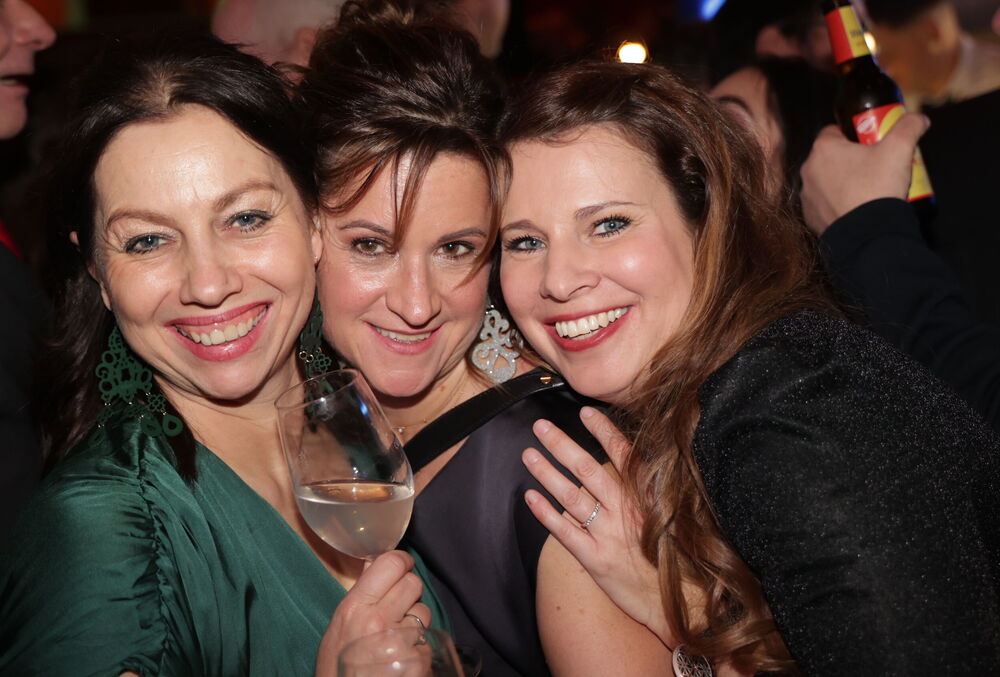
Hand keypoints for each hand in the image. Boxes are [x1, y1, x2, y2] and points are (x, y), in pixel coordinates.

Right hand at [314, 550, 430, 675]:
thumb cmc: (338, 667)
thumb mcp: (339, 626)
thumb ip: (360, 594)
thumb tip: (376, 562)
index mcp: (355, 607)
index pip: (391, 563)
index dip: (400, 562)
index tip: (400, 566)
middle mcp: (378, 620)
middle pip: (413, 583)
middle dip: (408, 591)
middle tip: (398, 605)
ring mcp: (401, 641)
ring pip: (424, 611)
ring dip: (416, 620)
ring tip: (397, 636)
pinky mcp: (418, 660)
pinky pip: (427, 639)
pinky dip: (419, 646)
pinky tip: (402, 657)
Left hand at [523, 407, 672, 645]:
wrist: (687, 602)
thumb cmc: (682, 558)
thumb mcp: (674, 515)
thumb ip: (652, 489)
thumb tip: (635, 464)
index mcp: (646, 495)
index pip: (622, 453)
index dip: (602, 430)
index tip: (585, 412)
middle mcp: (625, 510)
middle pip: (586, 468)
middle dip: (560, 444)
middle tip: (539, 426)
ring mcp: (608, 534)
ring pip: (570, 495)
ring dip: (546, 472)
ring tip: (528, 454)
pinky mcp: (596, 559)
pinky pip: (564, 531)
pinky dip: (545, 513)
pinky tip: (530, 496)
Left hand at [799, 113, 929, 234]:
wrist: (867, 234)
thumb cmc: (878, 187)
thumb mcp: (900, 149)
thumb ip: (910, 127)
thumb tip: (919, 119)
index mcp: (823, 149)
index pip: (835, 131)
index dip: (854, 133)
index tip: (871, 141)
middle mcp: (809, 170)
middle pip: (830, 156)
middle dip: (850, 158)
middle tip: (874, 165)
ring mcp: (808, 196)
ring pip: (826, 181)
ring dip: (842, 181)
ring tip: (867, 188)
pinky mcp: (811, 217)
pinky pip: (825, 204)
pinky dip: (838, 203)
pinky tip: (856, 207)